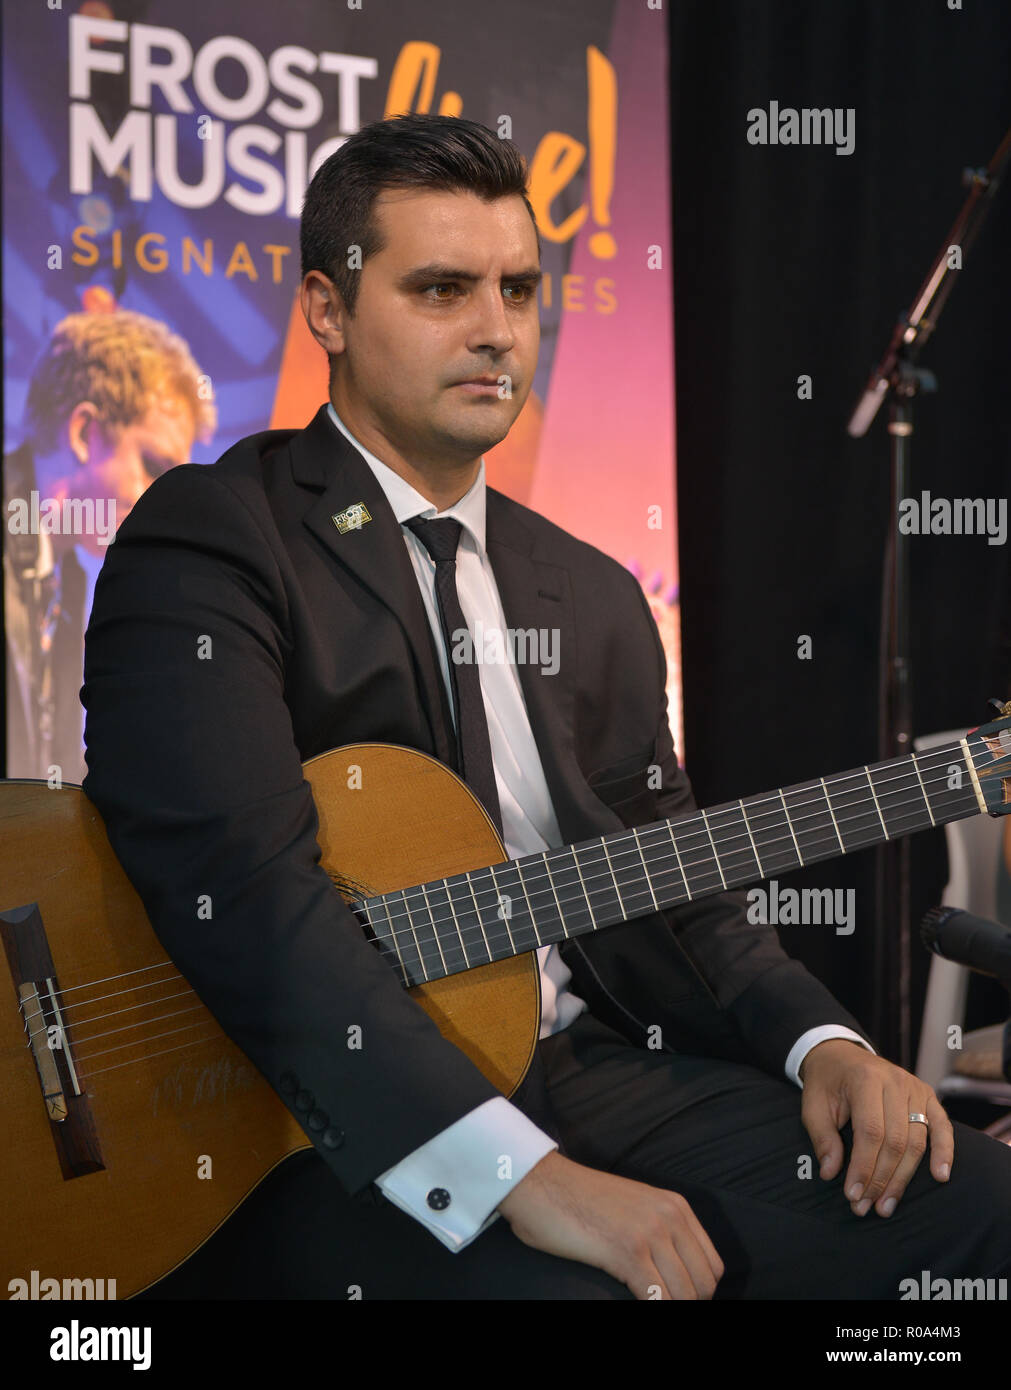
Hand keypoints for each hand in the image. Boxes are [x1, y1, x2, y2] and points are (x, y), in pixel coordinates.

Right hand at [497, 1151, 723, 1299]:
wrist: (541, 1184)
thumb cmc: (580, 1201)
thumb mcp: (634, 1207)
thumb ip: (660, 1231)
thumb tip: (676, 1274)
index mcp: (676, 1206)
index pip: (712, 1266)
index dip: (699, 1292)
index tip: (676, 1299)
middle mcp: (670, 1217)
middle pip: (703, 1285)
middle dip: (686, 1303)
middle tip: (658, 1302)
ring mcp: (650, 1233)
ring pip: (684, 1296)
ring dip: (669, 1306)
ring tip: (647, 1302)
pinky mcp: (627, 1252)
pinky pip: (655, 1298)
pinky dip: (651, 1307)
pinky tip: (632, 1302)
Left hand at [799, 1039, 953, 1217]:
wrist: (840, 1056)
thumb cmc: (827, 1084)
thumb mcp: (813, 1106)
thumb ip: (822, 1138)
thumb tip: (831, 1174)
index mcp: (865, 1079)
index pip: (870, 1131)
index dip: (863, 1167)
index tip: (852, 1195)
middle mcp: (895, 1081)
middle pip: (896, 1141)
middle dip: (881, 1179)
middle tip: (865, 1207)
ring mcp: (915, 1088)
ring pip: (917, 1141)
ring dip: (902, 1179)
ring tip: (886, 1206)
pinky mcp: (928, 1096)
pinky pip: (942, 1127)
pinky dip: (944, 1152)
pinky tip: (940, 1177)